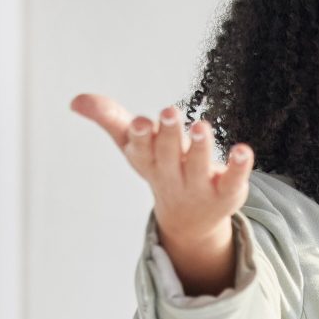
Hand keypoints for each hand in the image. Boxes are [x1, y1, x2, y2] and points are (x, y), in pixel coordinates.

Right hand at [70, 93, 252, 293]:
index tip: (140, 121)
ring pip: (199, 166)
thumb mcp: (134, 146)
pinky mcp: (227, 192)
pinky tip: (242, 151)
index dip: (140, 137)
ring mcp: (200, 186)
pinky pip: (233, 179)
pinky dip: (238, 166)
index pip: (141, 150)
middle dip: (168, 136)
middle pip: (169, 156)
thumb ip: (109, 119)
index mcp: (149, 162)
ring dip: (200, 147)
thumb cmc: (161, 169)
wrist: (191, 219)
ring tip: (201, 126)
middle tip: (169, 113)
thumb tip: (76, 100)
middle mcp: (172, 176)